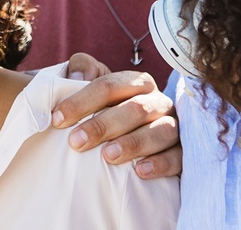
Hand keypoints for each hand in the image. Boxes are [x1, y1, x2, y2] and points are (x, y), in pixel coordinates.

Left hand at [54, 53, 180, 178]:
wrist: (126, 138)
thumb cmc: (104, 111)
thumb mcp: (90, 86)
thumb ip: (82, 69)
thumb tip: (78, 76)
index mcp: (136, 82)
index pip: (109, 86)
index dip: (82, 101)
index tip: (57, 119)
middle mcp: (157, 101)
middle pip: (135, 108)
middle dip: (103, 125)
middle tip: (76, 142)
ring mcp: (173, 126)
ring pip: (161, 131)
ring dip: (134, 143)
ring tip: (108, 156)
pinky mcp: (183, 152)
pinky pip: (179, 157)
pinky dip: (161, 163)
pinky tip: (140, 171)